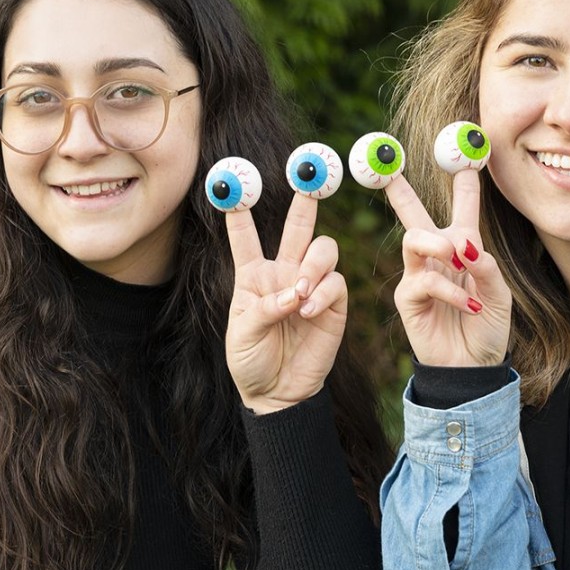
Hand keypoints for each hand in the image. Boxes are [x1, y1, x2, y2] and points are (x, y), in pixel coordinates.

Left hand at [224, 192, 346, 413]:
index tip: (232, 189)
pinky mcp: (334, 304)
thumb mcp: (242, 334)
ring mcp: (311, 286)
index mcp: (253, 276)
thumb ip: (264, 309)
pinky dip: (323, 292)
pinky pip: (336, 282)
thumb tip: (293, 293)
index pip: (246, 238)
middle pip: (297, 228)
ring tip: (301, 292)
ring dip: (314, 264)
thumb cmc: (251, 361)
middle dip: (304, 200)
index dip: (239, 214)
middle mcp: (284, 273)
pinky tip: (308, 311)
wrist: (278, 392)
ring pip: (324, 249)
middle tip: (311, 177)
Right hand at [384, 170, 511, 367]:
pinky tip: (468, 307)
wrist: (473, 368)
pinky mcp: (408, 298)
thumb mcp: (499, 295)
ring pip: (414, 239)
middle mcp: (438, 257)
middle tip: (389, 168)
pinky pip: (424, 280)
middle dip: (401, 190)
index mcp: (463, 250)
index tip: (467, 159)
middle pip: (415, 215)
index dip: (464, 186)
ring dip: (437, 243)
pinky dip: (449, 290)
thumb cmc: (487, 329)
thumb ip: (486, 267)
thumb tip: (466, 244)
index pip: (462, 211)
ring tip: (458, 258)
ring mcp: (419, 275)